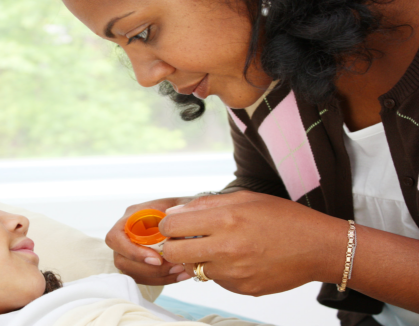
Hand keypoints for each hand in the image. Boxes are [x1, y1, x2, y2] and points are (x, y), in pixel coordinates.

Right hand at [105, 196, 194, 284]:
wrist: (185, 216)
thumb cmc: (181, 208)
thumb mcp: (182, 203)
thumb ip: (180, 209)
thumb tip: (176, 223)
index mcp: (131, 216)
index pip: (116, 237)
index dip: (132, 252)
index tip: (157, 259)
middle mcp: (126, 233)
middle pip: (121, 260)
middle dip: (148, 269)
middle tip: (174, 267)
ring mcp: (130, 249)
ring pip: (132, 272)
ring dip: (156, 276)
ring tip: (180, 270)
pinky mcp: (139, 262)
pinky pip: (143, 277)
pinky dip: (162, 279)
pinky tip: (181, 274)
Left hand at [160, 191, 346, 295]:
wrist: (319, 247)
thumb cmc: (283, 218)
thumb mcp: (244, 198)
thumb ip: (205, 204)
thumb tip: (174, 213)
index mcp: (225, 219)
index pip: (172, 225)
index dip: (167, 225)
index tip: (174, 224)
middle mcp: (226, 248)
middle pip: (173, 252)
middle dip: (174, 245)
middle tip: (186, 239)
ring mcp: (233, 273)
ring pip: (193, 268)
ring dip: (198, 259)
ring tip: (219, 248)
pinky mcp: (241, 289)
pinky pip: (216, 281)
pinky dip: (219, 271)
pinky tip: (238, 260)